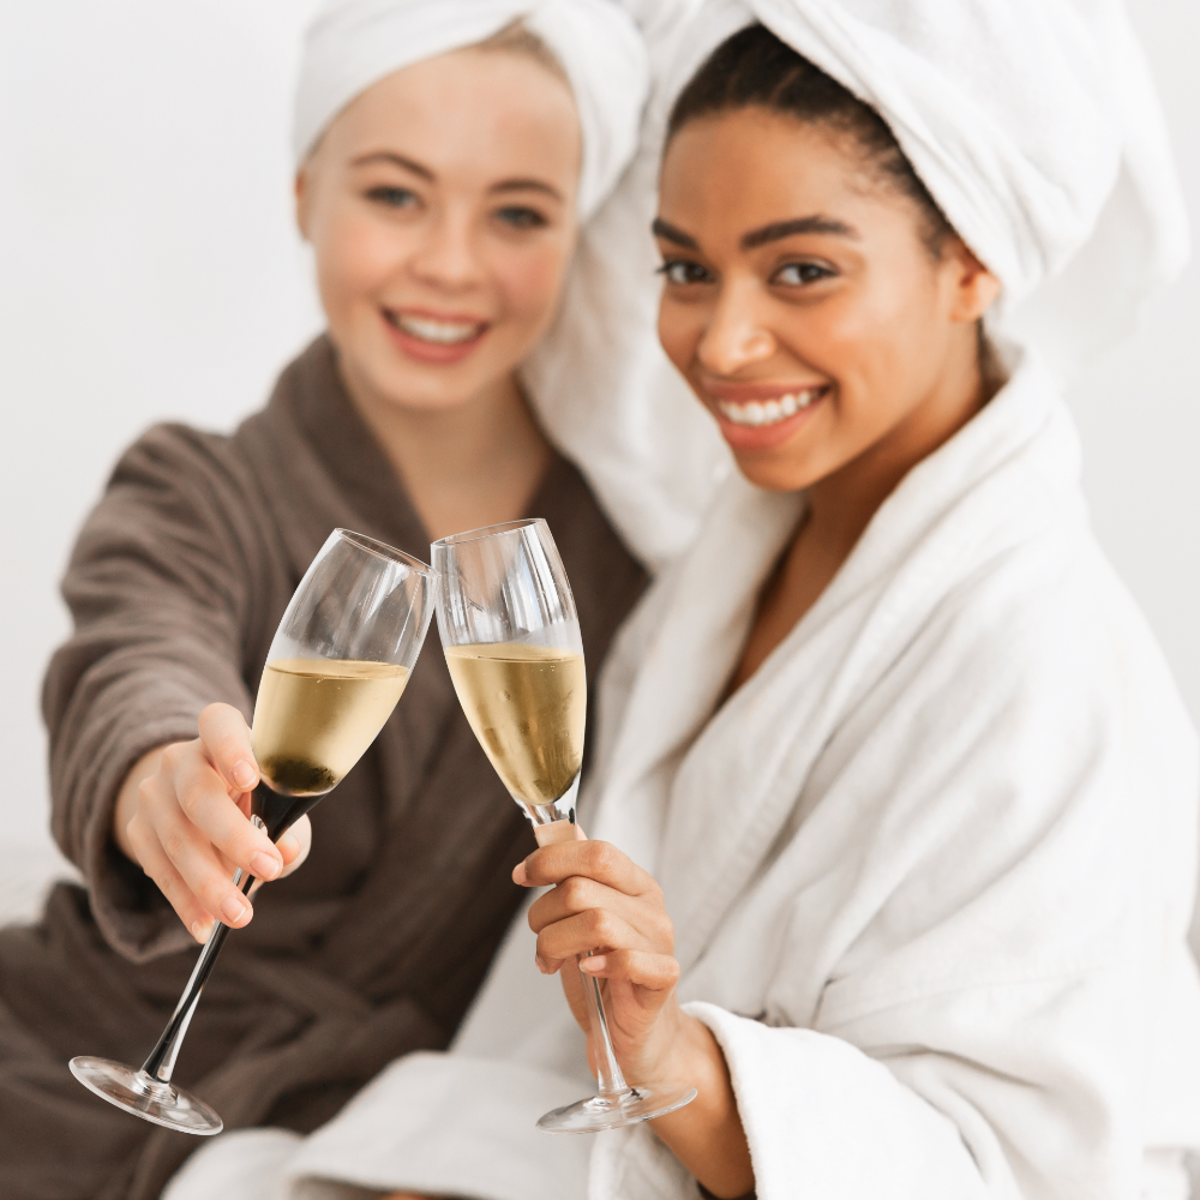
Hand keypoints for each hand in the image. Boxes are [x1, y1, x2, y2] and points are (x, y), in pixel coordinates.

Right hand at [114, 702, 310, 941]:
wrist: (197, 801)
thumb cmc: (255, 797)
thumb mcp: (277, 800)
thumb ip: (288, 822)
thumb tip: (287, 850)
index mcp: (221, 735)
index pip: (219, 726)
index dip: (233, 749)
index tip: (252, 779)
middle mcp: (181, 760)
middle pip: (199, 796)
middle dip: (235, 838)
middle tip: (269, 870)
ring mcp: (154, 795)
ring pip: (176, 840)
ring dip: (210, 883)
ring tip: (240, 915)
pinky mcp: (138, 831)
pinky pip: (160, 871)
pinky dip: (186, 902)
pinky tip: (205, 927)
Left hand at [514, 839, 754, 1198]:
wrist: (637, 1036)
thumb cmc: (603, 975)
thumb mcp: (581, 922)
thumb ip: (575, 880)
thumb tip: (561, 832)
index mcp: (635, 884)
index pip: (596, 853)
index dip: (551, 860)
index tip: (520, 876)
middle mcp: (650, 907)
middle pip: (582, 889)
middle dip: (543, 914)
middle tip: (539, 938)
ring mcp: (660, 942)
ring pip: (596, 922)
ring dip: (555, 944)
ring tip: (549, 962)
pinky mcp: (663, 978)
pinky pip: (628, 959)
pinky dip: (599, 964)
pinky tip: (586, 970)